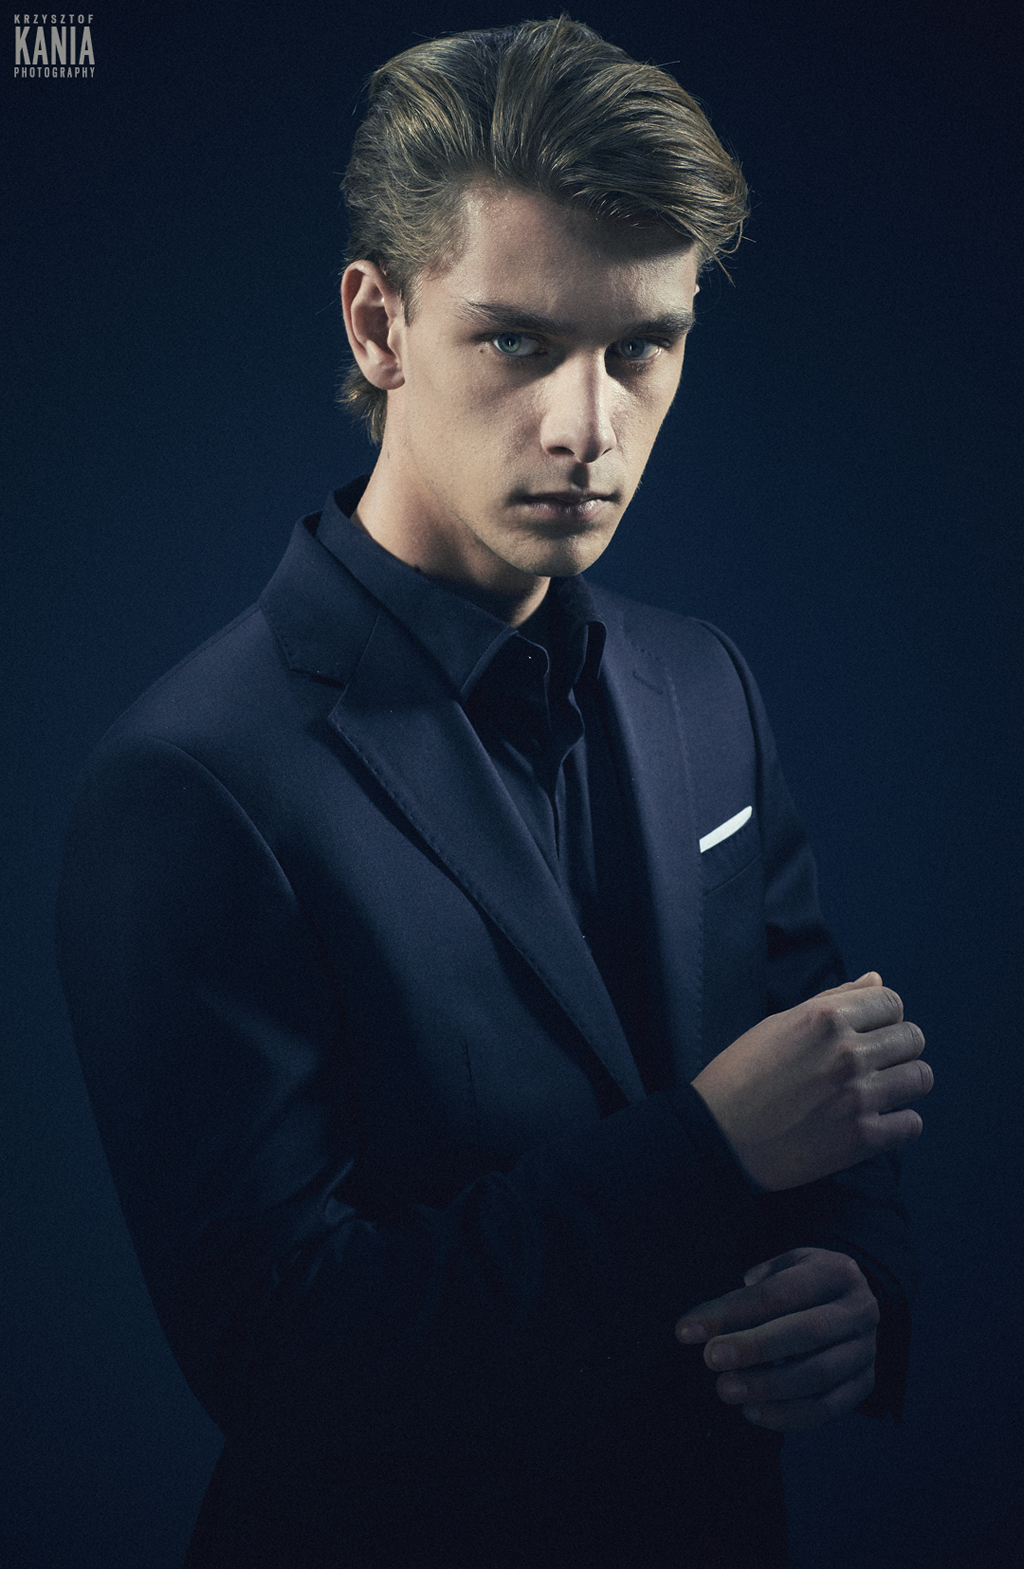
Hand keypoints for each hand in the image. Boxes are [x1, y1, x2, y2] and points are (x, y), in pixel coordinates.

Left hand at [675, 1247, 878, 1430]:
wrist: (857, 1300)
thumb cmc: (807, 1283)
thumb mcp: (785, 1266)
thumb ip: (751, 1289)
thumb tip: (711, 1321)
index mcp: (835, 1272)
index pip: (778, 1293)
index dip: (732, 1312)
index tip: (689, 1330)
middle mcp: (858, 1311)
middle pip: (806, 1332)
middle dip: (754, 1347)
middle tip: (710, 1359)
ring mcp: (866, 1350)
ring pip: (818, 1375)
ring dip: (768, 1387)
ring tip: (726, 1390)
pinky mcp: (865, 1384)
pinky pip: (828, 1408)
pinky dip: (789, 1416)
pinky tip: (753, 1412)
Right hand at [691, 972, 931, 1189]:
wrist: (716, 1137)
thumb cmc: (741, 1075)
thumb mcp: (779, 1024)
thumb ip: (833, 1000)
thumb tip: (877, 980)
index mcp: (825, 1018)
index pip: (892, 1002)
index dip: (885, 1016)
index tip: (870, 1032)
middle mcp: (847, 1052)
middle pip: (912, 1038)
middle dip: (898, 1048)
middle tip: (874, 1064)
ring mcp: (857, 1096)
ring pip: (920, 1078)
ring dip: (903, 1083)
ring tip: (878, 1092)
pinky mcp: (861, 1139)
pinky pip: (911, 1124)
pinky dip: (898, 1123)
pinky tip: (875, 1122)